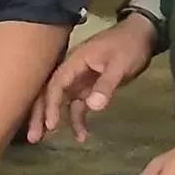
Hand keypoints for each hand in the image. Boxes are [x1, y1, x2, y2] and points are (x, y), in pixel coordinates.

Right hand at [29, 13, 154, 143]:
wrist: (141, 35)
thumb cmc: (128, 46)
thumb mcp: (119, 65)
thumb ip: (106, 85)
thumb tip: (93, 107)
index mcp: (75, 61)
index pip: (56, 83)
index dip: (50, 103)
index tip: (50, 124)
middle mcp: (72, 71)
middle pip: (49, 92)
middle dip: (39, 113)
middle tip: (33, 137)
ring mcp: (79, 79)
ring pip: (60, 101)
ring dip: (54, 118)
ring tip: (44, 139)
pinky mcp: (89, 86)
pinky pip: (77, 104)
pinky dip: (77, 119)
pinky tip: (81, 135)